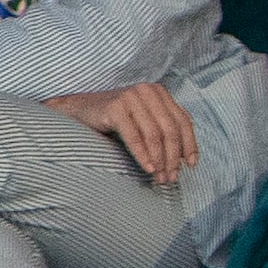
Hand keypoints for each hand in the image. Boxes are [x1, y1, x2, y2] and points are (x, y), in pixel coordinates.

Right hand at [49, 80, 198, 184]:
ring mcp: (130, 97)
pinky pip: (134, 136)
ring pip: (154, 135)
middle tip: (171, 177)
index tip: (190, 165)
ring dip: (159, 160)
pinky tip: (147, 168)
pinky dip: (142, 155)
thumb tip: (184, 158)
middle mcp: (147, 91)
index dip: (189, 145)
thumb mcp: (144, 120)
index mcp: (159, 92)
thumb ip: (164, 129)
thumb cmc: (114, 119)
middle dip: (172, 157)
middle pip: (169, 130)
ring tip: (159, 177)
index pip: (183, 121)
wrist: (78, 111)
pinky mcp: (115, 107)